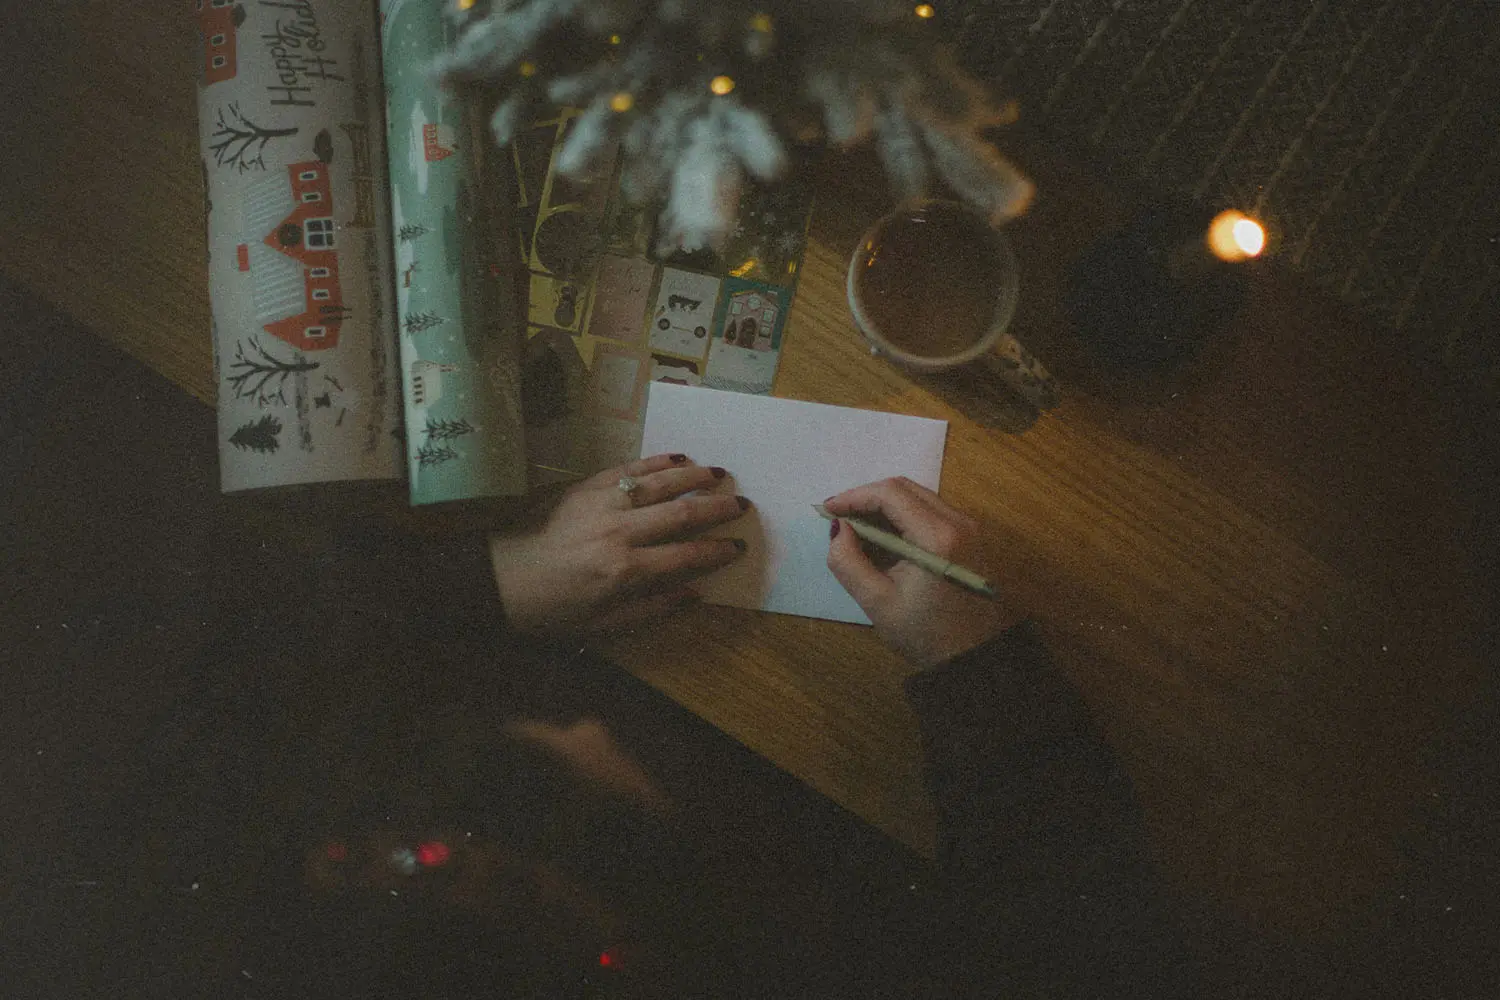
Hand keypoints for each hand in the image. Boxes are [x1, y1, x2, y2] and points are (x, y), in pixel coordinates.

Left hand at [490, 453, 748, 634]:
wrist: (499, 581)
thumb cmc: (552, 611)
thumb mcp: (602, 626)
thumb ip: (652, 609)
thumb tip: (694, 594)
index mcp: (625, 571)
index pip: (685, 556)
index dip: (716, 551)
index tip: (738, 546)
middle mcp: (619, 532)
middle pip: (679, 515)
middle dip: (715, 509)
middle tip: (742, 504)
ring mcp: (601, 504)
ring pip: (657, 484)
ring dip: (692, 478)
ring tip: (719, 473)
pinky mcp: (584, 487)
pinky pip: (627, 469)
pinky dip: (655, 462)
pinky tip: (678, 458)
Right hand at [825, 477, 1015, 668]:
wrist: (973, 656)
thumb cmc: (925, 634)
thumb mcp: (877, 602)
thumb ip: (848, 561)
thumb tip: (838, 528)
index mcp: (938, 537)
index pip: (890, 494)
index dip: (854, 496)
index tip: (827, 509)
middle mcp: (958, 521)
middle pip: (905, 488)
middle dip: (867, 498)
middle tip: (838, 518)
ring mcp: (967, 527)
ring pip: (917, 497)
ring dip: (884, 507)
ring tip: (856, 530)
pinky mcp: (968, 536)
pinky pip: (929, 512)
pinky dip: (901, 517)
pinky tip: (882, 539)